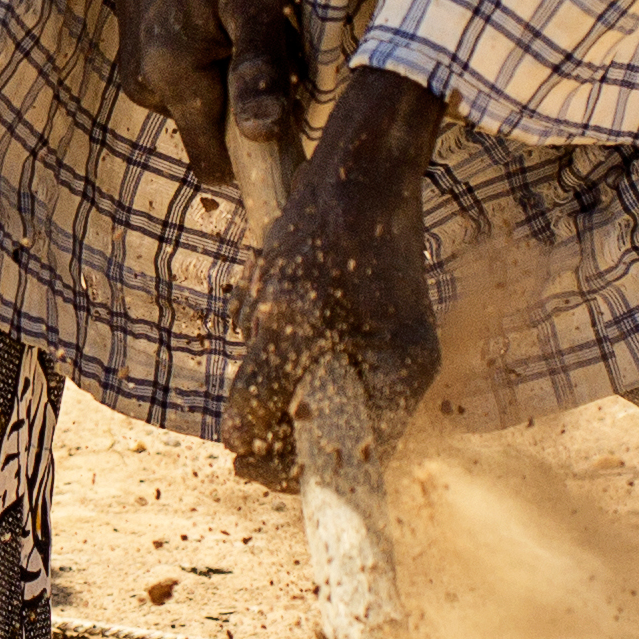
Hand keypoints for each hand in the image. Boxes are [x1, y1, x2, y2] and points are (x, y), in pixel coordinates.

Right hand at [51, 0, 306, 191]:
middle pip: (212, 136)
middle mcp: (146, 88)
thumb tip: (265, 135)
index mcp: (175, 82)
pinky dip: (211, 64)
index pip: (217, 167)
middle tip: (270, 49)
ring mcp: (137, 71)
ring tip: (245, 24)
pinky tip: (221, 18)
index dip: (257, 159)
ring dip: (231, 81)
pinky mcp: (137, 54)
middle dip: (247, 109)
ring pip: (201, 107)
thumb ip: (260, 70)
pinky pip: (186, 82)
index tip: (288, 119)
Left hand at [226, 61, 443, 487]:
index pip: (353, 464)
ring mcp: (389, 346)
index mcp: (399, 379)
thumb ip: (264, 385)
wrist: (361, 162)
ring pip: (322, 393)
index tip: (245, 468)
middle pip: (336, 433)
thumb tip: (237, 444)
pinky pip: (323, 359)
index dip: (297, 476)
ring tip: (263, 313)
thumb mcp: (284, 313)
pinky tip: (272, 298)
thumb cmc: (330, 233)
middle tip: (236, 420)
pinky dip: (291, 347)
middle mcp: (403, 371)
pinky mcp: (370, 322)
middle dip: (281, 421)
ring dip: (280, 377)